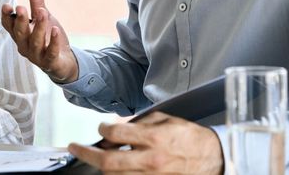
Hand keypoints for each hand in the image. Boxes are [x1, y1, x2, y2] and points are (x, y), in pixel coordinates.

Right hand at [0, 0, 77, 82]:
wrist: (63, 61)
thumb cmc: (48, 37)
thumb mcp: (42, 15)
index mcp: (20, 34)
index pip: (8, 25)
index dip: (6, 16)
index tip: (7, 5)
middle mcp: (25, 45)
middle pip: (19, 33)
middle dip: (20, 21)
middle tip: (21, 8)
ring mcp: (36, 55)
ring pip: (35, 42)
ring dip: (38, 27)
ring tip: (43, 13)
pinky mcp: (50, 62)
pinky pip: (50, 53)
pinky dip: (53, 42)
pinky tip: (56, 30)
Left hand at [67, 112, 223, 174]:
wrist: (214, 158)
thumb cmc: (189, 137)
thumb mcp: (165, 120)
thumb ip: (139, 124)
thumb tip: (116, 128)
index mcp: (154, 139)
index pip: (116, 134)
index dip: (103, 129)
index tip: (101, 128)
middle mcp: (151, 160)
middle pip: (109, 161)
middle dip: (87, 154)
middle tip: (74, 147)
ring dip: (101, 167)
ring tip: (95, 158)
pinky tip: (112, 169)